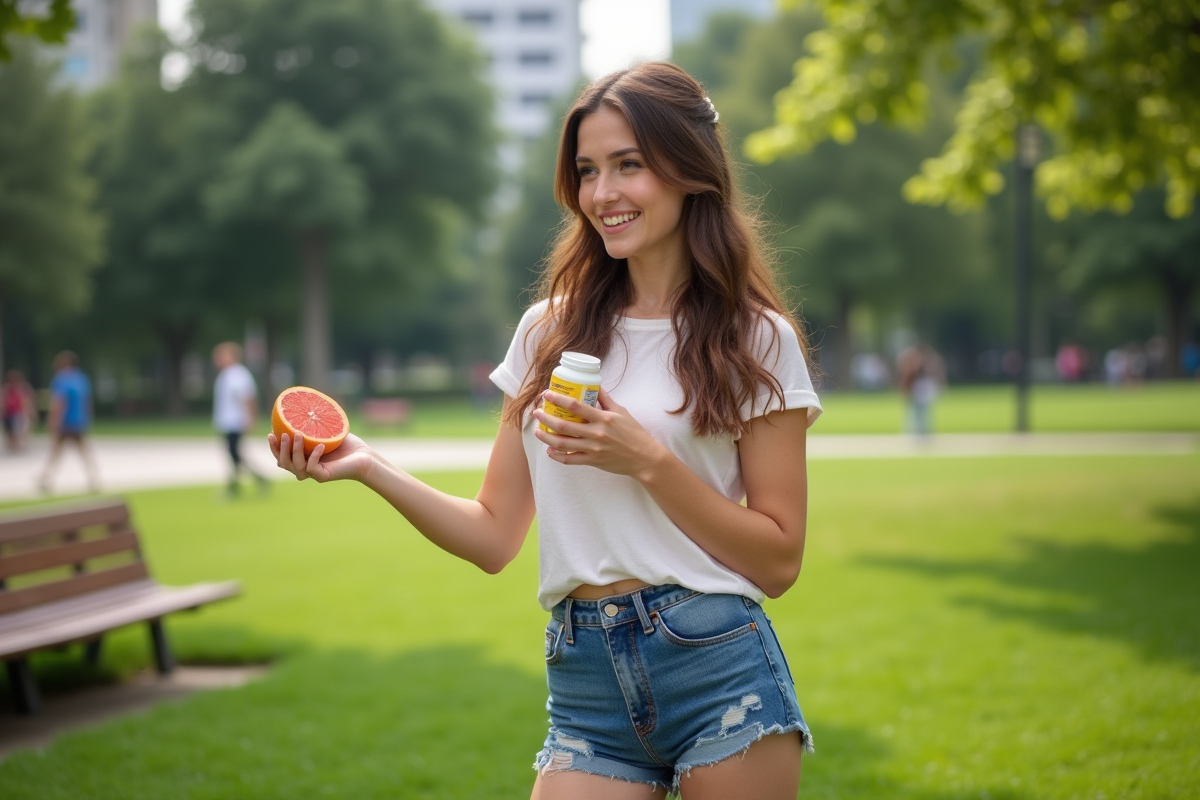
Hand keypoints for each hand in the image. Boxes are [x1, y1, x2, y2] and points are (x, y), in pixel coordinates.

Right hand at [267, 432, 374, 482]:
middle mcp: (306, 467)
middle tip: (283, 434)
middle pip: (284, 464)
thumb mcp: (326, 431)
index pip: (282, 456)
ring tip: (298, 435)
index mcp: (303, 458)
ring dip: (294, 451)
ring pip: (295, 467)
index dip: (274, 448)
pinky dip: (313, 457)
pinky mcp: (324, 476)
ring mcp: (314, 473)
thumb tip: (304, 406)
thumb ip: (313, 425)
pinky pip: (312, 468)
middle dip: (280, 449)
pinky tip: (319, 446)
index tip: (271, 434)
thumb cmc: (347, 443)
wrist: (364, 456)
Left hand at [531, 388, 667, 479]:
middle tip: (537, 412)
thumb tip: (594, 385)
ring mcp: (593, 449)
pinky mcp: (592, 461)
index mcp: (603, 418)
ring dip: (546, 437)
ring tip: (537, 431)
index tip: (547, 394)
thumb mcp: (621, 412)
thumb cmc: (634, 433)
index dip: (558, 399)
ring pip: (563, 444)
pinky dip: (557, 456)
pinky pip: (570, 460)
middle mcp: (596, 433)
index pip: (575, 406)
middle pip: (564, 426)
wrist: (644, 458)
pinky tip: (549, 450)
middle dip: (546, 418)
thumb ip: (606, 399)